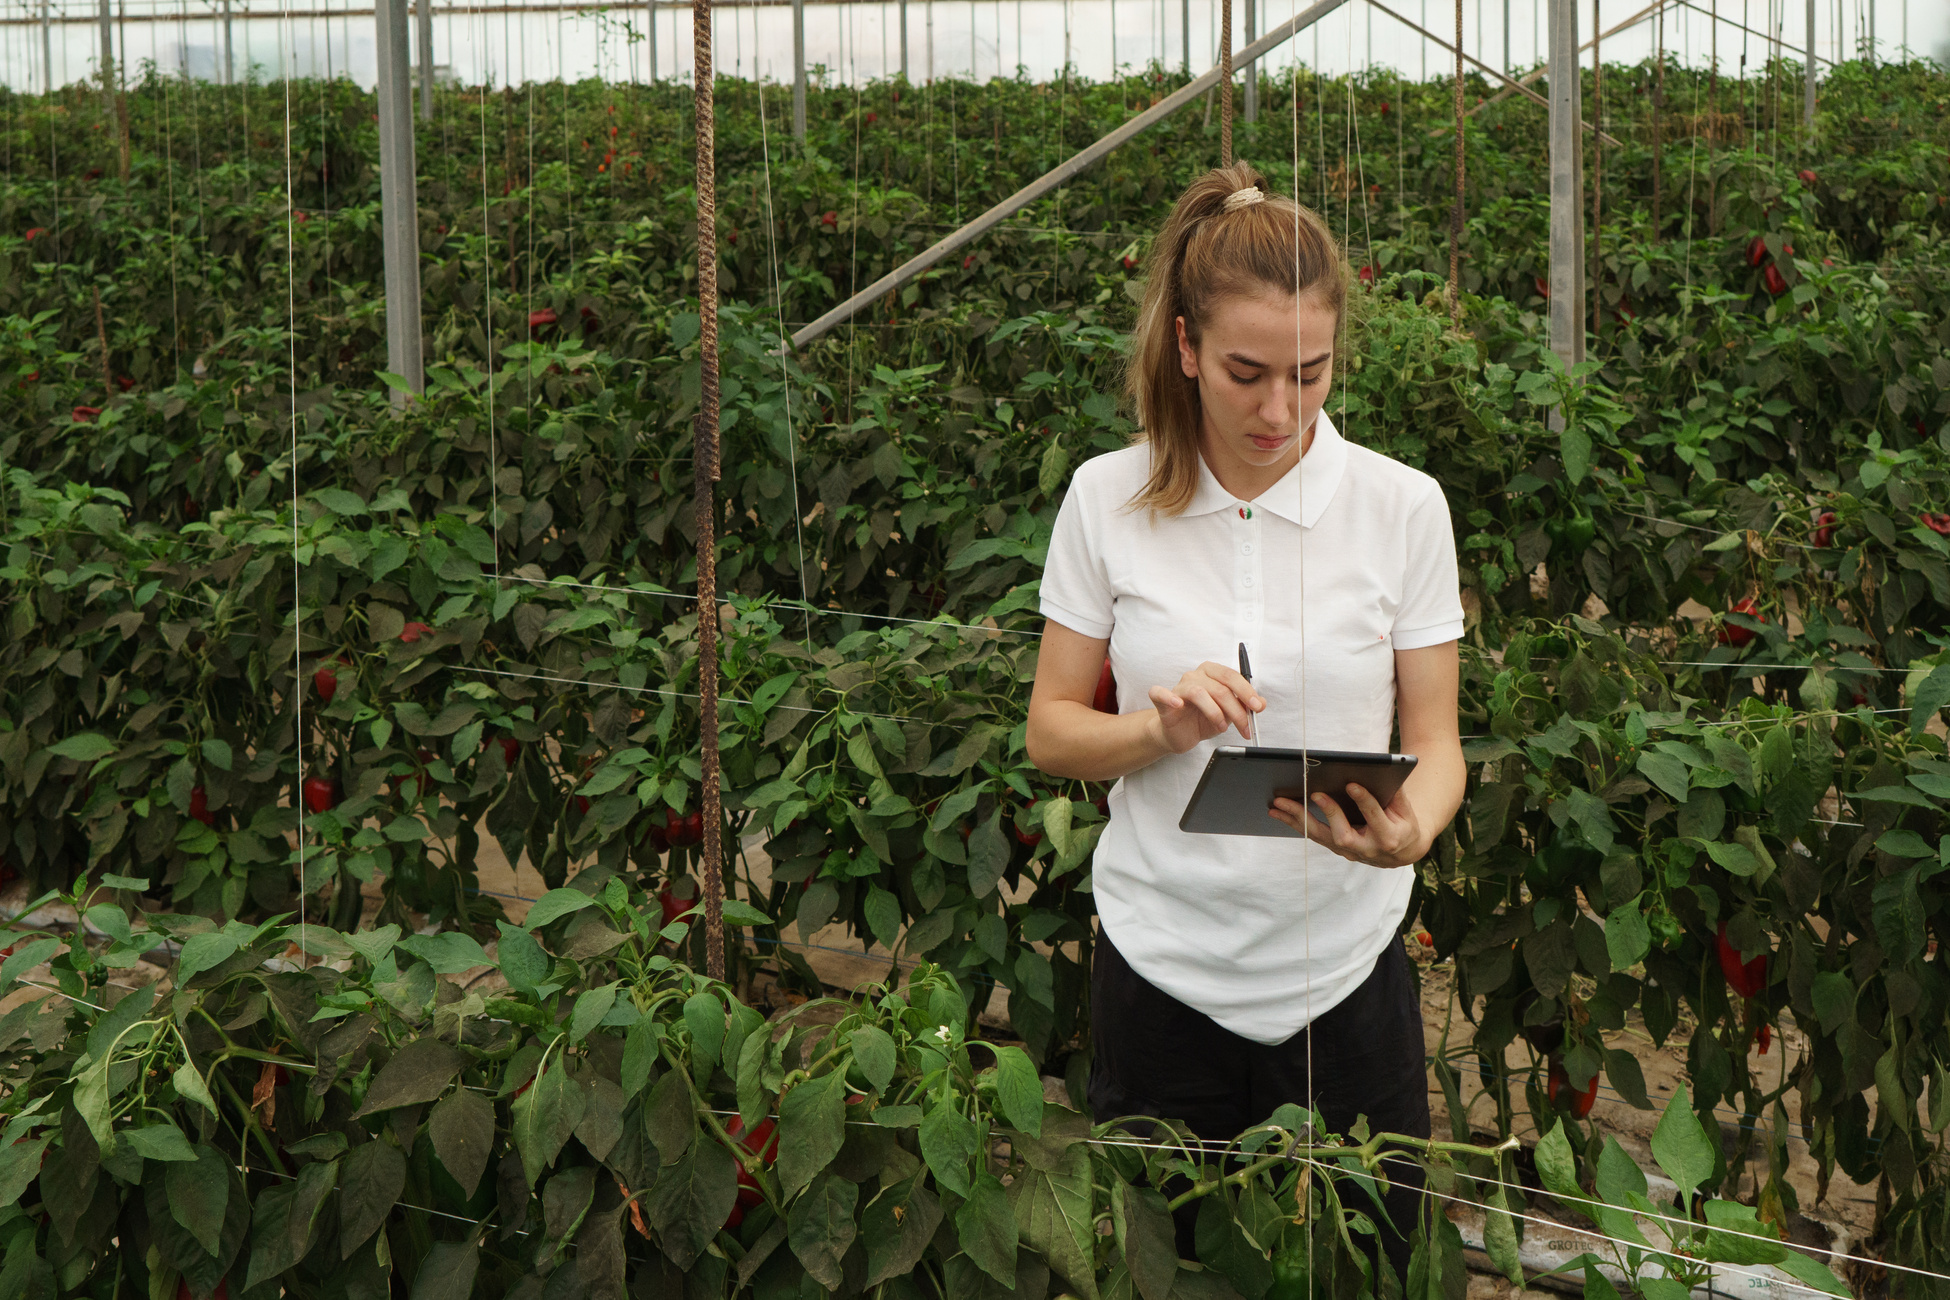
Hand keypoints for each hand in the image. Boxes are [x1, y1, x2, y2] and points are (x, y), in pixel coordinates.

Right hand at [1146, 662, 1263, 754]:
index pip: (1232, 676)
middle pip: (1219, 687)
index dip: (1246, 691)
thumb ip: (1244, 706)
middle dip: (1236, 709)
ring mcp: (1178, 687)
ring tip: (1222, 726)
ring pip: (1199, 692)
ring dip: (1215, 712)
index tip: (1257, 707)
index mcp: (1212, 673)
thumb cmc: (1202, 719)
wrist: (1180, 735)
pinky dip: (1169, 697)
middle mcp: (1195, 675)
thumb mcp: (1229, 714)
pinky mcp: (1162, 701)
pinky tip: (1178, 704)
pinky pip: (1160, 693)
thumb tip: (1261, 703)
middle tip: (1245, 726)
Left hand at [1269, 781, 1424, 867]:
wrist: (1402, 850)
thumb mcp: (1405, 808)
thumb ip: (1394, 791)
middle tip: (1314, 792)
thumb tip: (1378, 767)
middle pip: (1342, 834)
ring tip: (1278, 804)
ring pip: (1321, 836)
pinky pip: (1314, 835)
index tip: (1352, 784)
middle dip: (1329, 813)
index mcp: (1388, 836)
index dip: (1364, 801)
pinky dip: (1295, 823)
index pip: (1374, 817)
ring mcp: (1348, 851)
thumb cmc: (1403, 822)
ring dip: (1298, 819)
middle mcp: (1366, 848)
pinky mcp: (1336, 848)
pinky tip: (1278, 812)